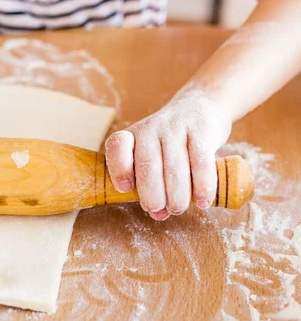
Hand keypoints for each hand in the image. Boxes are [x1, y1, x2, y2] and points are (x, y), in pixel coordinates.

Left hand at [105, 90, 231, 220]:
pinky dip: (202, 185)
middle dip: (152, 194)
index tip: (125, 189)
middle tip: (158, 209)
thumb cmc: (169, 142)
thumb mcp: (152, 154)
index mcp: (132, 135)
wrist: (200, 106)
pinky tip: (202, 201)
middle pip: (148, 165)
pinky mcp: (201, 130)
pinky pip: (201, 161)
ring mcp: (175, 128)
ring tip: (178, 208)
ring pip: (175, 167)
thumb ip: (151, 184)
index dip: (118, 168)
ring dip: (177, 194)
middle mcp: (150, 129)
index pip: (117, 146)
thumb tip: (159, 215)